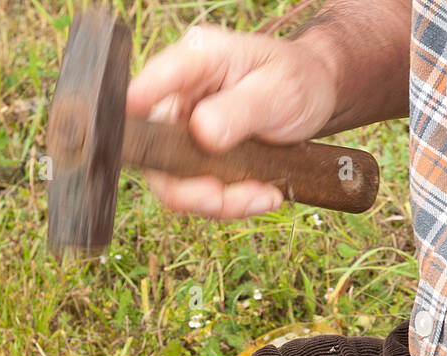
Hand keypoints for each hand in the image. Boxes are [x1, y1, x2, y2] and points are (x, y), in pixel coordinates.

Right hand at [124, 24, 339, 218]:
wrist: (313, 96)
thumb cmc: (296, 79)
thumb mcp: (279, 87)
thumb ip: (240, 108)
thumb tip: (202, 133)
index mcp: (196, 60)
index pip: (155, 80)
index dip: (136, 109)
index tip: (133, 132)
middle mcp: (180, 96)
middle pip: (155, 148)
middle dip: (188, 186)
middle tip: (222, 198)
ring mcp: (185, 131)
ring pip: (174, 182)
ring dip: (218, 202)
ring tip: (264, 196)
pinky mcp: (196, 160)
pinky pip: (200, 194)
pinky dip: (232, 204)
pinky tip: (266, 195)